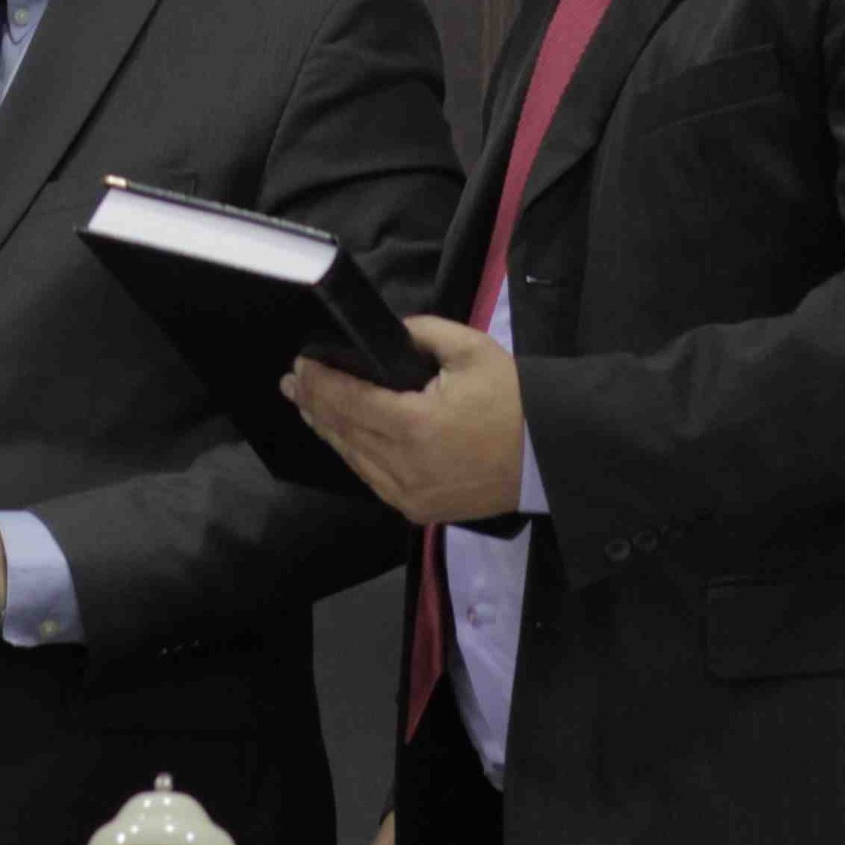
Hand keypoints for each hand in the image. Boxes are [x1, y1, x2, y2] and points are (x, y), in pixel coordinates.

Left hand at [284, 317, 529, 526]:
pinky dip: (354, 455)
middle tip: (293, 382)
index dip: (320, 383)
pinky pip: (373, 479)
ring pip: (353, 459)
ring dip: (329, 431)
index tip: (300, 365)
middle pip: (344, 432)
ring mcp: (409, 495)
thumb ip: (420, 333)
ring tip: (309, 406)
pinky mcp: (418, 510)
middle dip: (315, 404)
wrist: (551, 456)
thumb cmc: (515, 400)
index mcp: (415, 426)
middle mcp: (404, 467)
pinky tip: (343, 437)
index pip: (349, 402)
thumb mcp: (471, 350)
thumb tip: (385, 335)